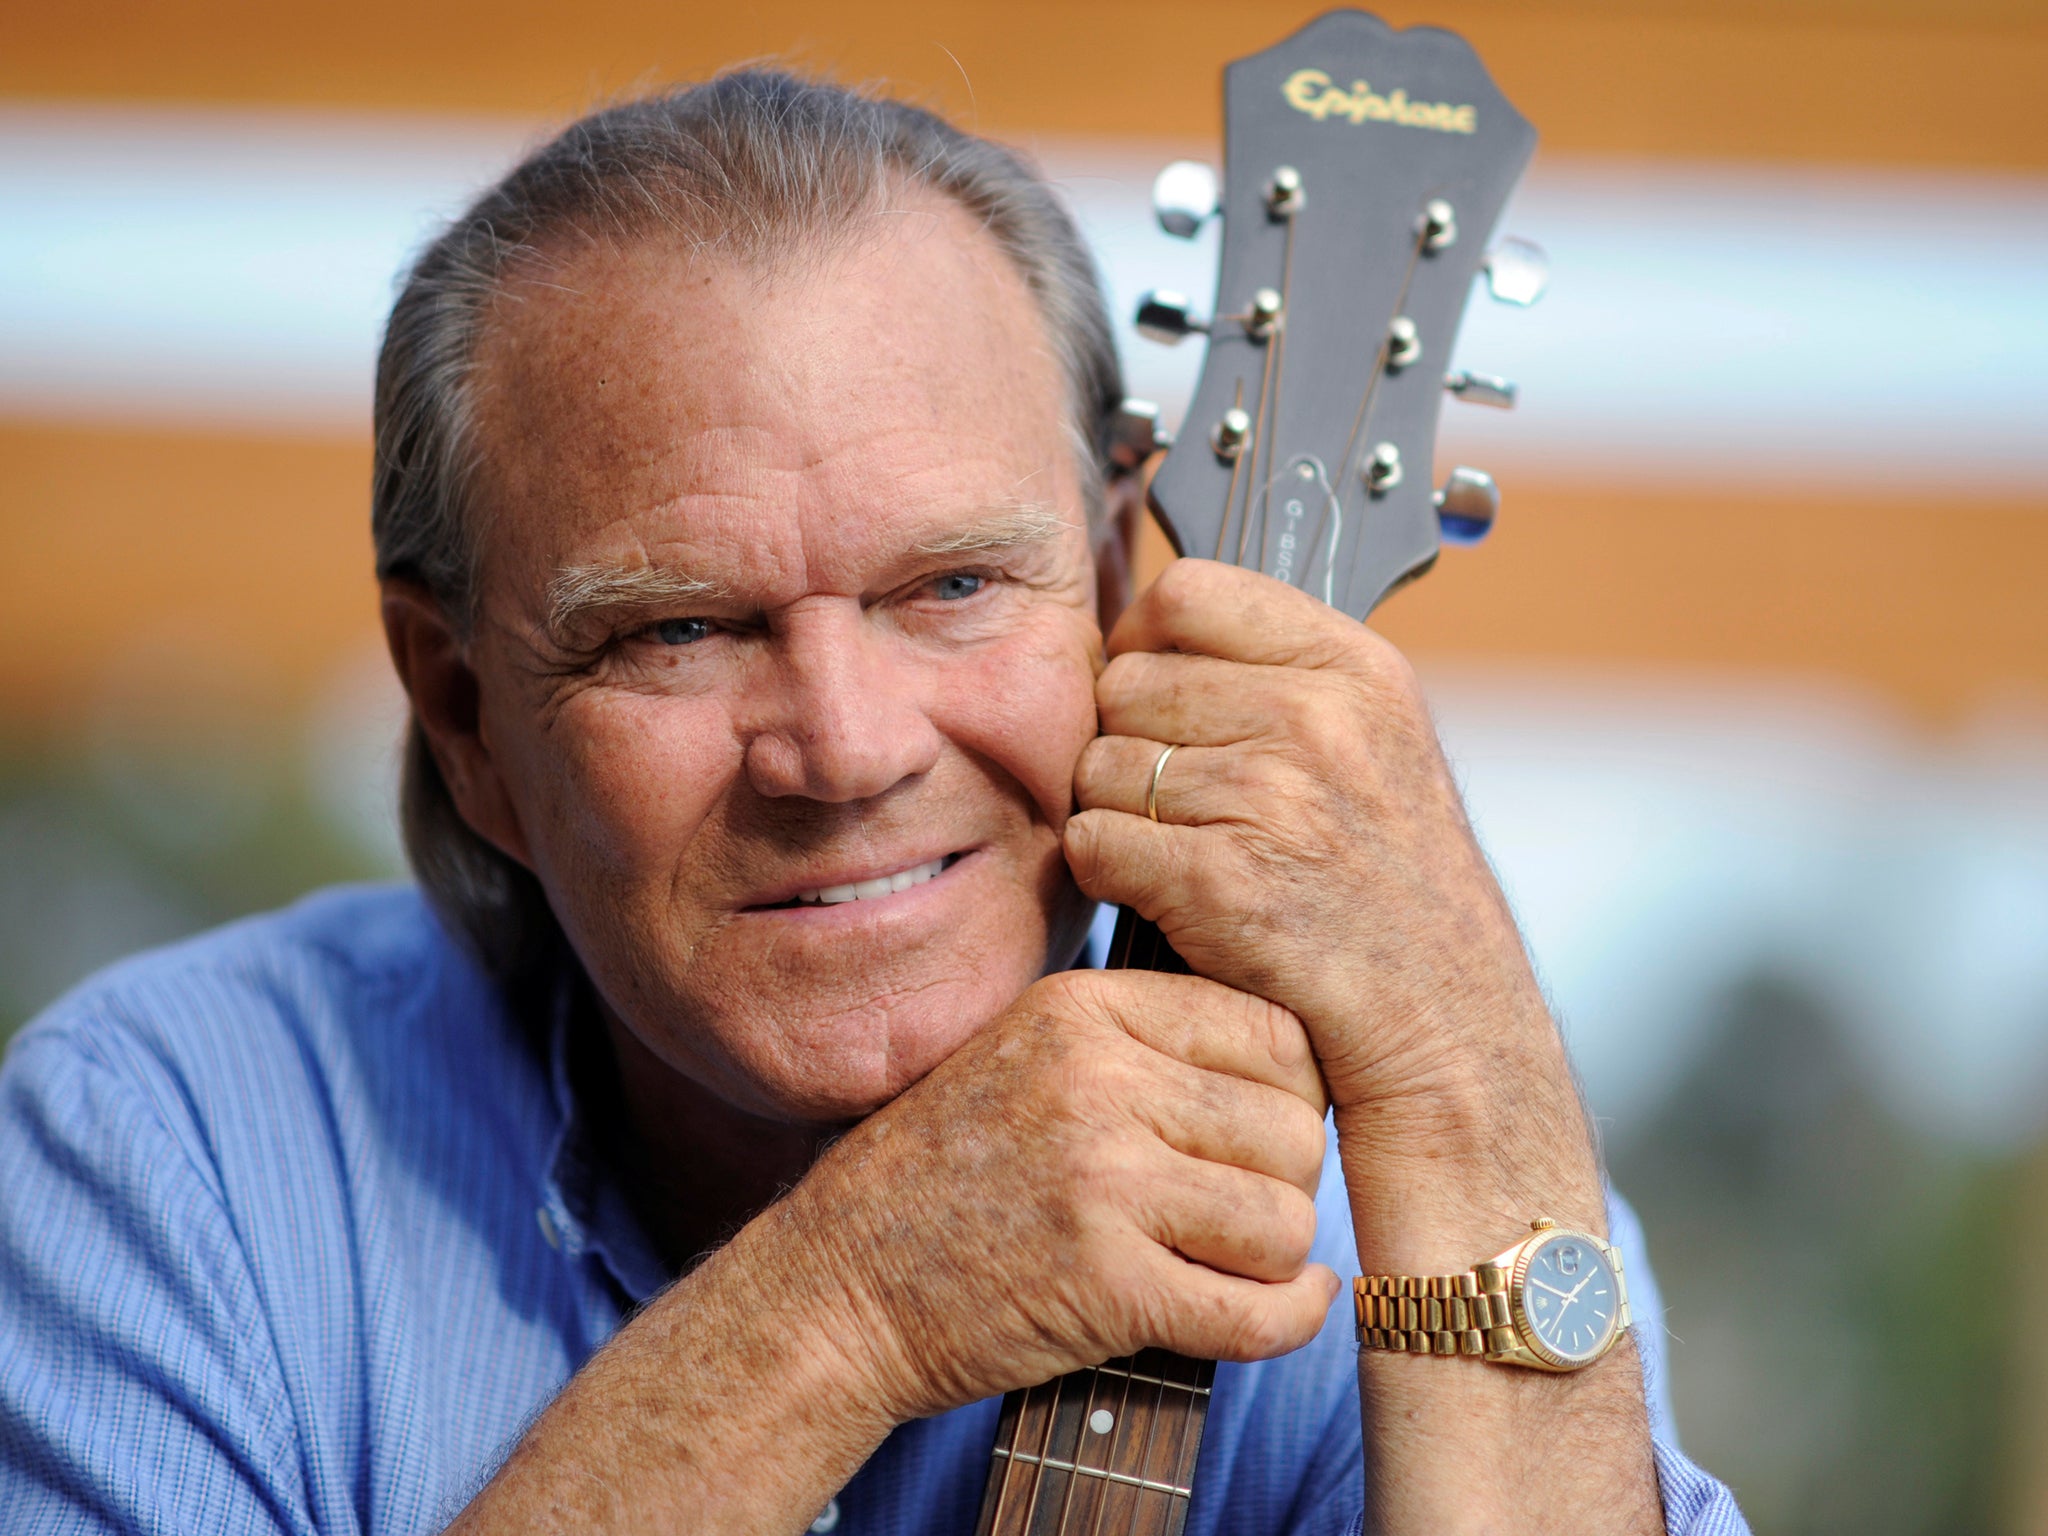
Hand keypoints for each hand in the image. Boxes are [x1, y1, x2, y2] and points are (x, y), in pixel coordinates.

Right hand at [783, 966, 1338, 1423]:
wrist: (840, 1287)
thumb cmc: (947, 1174)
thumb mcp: (1028, 1056)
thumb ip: (1143, 1042)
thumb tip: (1300, 1064)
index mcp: (1082, 1008)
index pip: (1274, 1031)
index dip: (1292, 1093)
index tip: (1257, 1136)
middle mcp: (1097, 1081)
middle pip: (1294, 1129)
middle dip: (1284, 1181)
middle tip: (1235, 1210)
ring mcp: (1102, 1183)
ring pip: (1286, 1221)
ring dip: (1273, 1257)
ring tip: (1223, 1260)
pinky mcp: (1105, 1286)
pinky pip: (1260, 1311)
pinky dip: (1284, 1321)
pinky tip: (1269, 1308)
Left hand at [1065, 559, 1555, 1128]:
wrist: (1443, 1021)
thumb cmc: (1391, 886)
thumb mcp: (1374, 741)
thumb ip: (1274, 676)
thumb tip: (1140, 634)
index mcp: (1353, 667)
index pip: (1186, 592)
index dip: (1143, 640)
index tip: (1152, 688)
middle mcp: (1315, 718)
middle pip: (1125, 683)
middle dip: (1126, 741)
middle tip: (1176, 800)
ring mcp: (1269, 799)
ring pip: (1097, 767)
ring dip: (1115, 814)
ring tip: (1183, 852)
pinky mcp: (1221, 883)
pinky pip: (1092, 842)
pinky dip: (1107, 875)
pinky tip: (1165, 897)